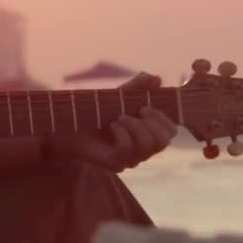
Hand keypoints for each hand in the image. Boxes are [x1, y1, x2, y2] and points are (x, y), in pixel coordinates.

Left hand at [46, 72, 177, 172]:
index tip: (146, 106)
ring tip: (119, 117)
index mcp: (148, 133)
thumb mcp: (120, 94)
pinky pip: (127, 150)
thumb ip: (139, 86)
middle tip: (137, 110)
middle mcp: (143, 150)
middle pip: (163, 141)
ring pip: (147, 146)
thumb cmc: (98, 110)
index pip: (171, 133)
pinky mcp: (115, 164)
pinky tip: (112, 126)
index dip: (164, 119)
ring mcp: (130, 159)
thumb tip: (158, 78)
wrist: (71, 123)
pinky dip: (122, 133)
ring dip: (134, 126)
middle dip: (152, 122)